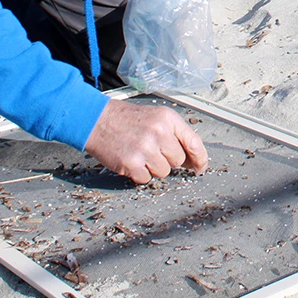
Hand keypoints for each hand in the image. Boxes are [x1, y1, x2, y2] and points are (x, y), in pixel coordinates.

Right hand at [85, 98, 207, 183]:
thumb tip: (191, 160)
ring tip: (139, 152)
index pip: (194, 142)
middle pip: (178, 161)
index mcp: (168, 119)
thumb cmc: (125, 119)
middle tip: (150, 149)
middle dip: (166, 159)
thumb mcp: (155, 117)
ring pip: (163, 172)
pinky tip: (130, 159)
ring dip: (152, 167)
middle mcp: (159, 132)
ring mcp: (145, 148)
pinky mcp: (131, 163)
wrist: (96, 120)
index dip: (200, 158)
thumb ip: (174, 135)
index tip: (200, 167)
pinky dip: (138, 174)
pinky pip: (145, 179)